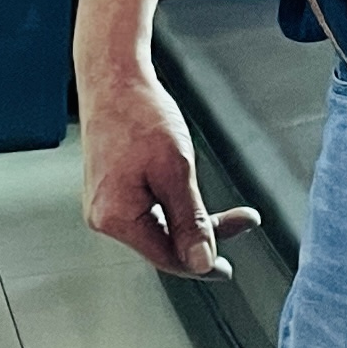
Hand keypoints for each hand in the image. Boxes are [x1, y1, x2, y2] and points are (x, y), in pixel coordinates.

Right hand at [82, 68, 256, 276]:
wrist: (114, 78)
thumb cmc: (139, 115)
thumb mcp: (176, 170)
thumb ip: (191, 221)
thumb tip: (201, 263)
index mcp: (115, 217)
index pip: (166, 258)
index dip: (201, 265)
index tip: (227, 269)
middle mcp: (104, 216)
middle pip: (163, 243)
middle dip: (205, 235)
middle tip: (241, 224)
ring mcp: (105, 203)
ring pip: (158, 226)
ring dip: (193, 220)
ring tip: (229, 209)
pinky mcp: (111, 189)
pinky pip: (148, 210)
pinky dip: (175, 206)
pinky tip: (194, 196)